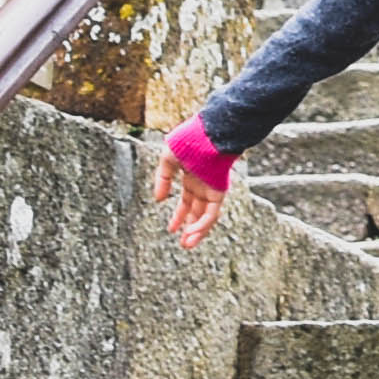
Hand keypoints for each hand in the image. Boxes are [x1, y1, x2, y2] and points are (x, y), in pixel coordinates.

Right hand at [161, 115, 233, 243]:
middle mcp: (203, 185)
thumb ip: (162, 179)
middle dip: (190, 228)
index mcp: (192, 176)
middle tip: (183, 243)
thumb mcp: (167, 159)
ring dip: (197, 232)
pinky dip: (202, 224)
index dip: (179, 216)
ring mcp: (212, 188)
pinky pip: (212, 213)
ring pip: (206, 216)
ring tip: (187, 245)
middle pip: (198, 212)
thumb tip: (159, 200)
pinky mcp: (219, 191)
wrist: (208, 132)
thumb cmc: (189, 139)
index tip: (171, 228)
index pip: (187, 201)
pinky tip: (192, 232)